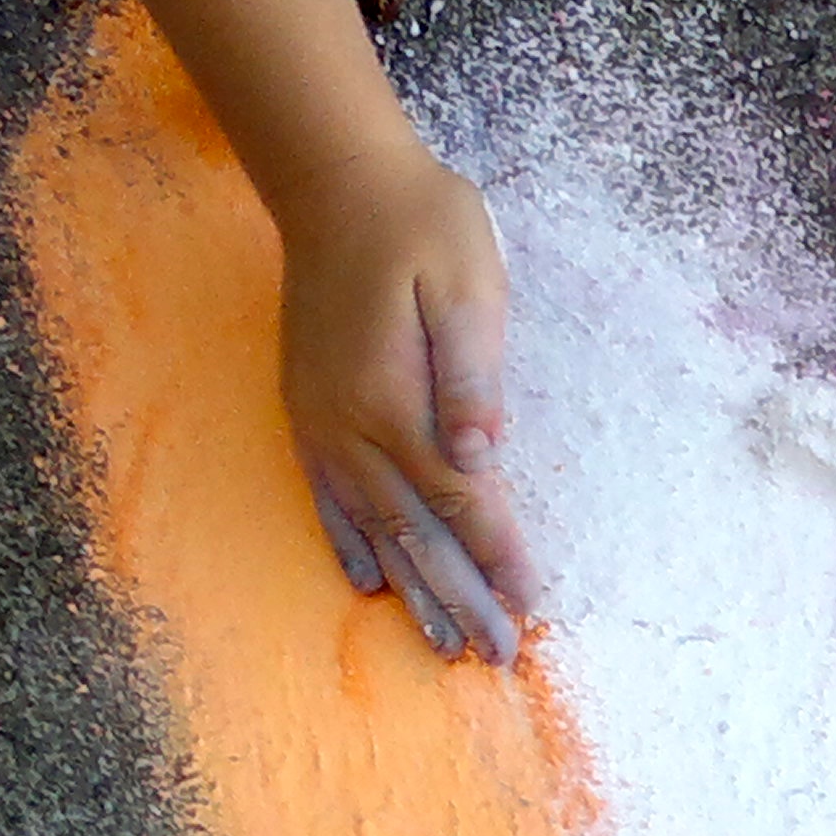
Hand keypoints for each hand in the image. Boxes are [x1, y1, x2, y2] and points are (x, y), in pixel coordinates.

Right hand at [272, 143, 530, 664]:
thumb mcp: (467, 285)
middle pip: (416, 532)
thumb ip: (473, 376)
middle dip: (460, 597)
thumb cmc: (421, 225)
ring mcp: (320, 421)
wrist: (335, 181)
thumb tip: (485, 457)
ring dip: (411, 589)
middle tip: (496, 655)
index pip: (460, 500)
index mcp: (395, 400)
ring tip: (442, 645)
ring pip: (371, 527)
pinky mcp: (306, 409)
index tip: (529, 603)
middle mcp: (349, 424)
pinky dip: (350, 545)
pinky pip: (326, 497)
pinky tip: (367, 583)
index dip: (497, 554)